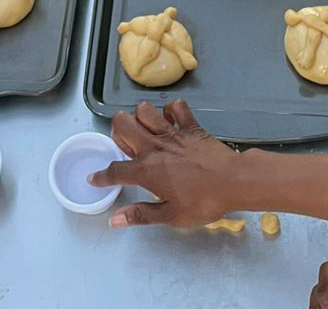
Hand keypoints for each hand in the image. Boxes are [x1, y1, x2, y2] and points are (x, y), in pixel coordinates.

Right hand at [88, 99, 243, 227]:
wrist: (233, 181)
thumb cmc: (202, 202)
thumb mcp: (171, 216)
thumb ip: (140, 214)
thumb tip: (115, 220)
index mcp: (146, 170)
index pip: (115, 171)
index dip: (101, 176)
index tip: (95, 178)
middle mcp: (154, 147)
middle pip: (122, 124)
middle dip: (118, 133)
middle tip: (128, 148)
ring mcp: (172, 132)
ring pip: (144, 110)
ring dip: (140, 118)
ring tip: (146, 132)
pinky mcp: (191, 125)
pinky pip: (176, 107)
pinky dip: (170, 110)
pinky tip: (171, 121)